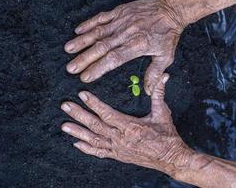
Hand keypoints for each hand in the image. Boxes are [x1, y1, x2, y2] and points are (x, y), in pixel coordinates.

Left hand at [61, 74, 193, 175]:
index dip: (93, 104)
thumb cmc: (166, 136)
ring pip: (93, 140)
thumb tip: (163, 77)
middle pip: (95, 125)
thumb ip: (159, 94)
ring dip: (77, 132)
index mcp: (130, 126)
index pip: (107, 113)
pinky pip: (99, 153)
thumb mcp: (163, 113)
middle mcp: (120, 138)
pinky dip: (87, 148)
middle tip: (65, 106)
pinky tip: (76, 143)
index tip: (82, 94)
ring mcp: (117, 149)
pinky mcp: (118, 156)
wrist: (170, 158)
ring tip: (64, 125)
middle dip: (79, 115)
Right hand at [64, 0, 184, 94]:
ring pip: (98, 32)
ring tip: (68, 49)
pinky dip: (89, 23)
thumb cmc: (168, 34)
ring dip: (82, 41)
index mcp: (137, 45)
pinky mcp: (119, 12)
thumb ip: (154, 74)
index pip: (114, 59)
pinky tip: (78, 30)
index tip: (85, 77)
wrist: (171, 9)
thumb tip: (147, 91)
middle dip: (84, 58)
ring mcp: (121, 21)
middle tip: (71, 68)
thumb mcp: (166, 56)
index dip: (98, 68)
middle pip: (101, 47)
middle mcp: (126, 33)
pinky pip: (102, 17)